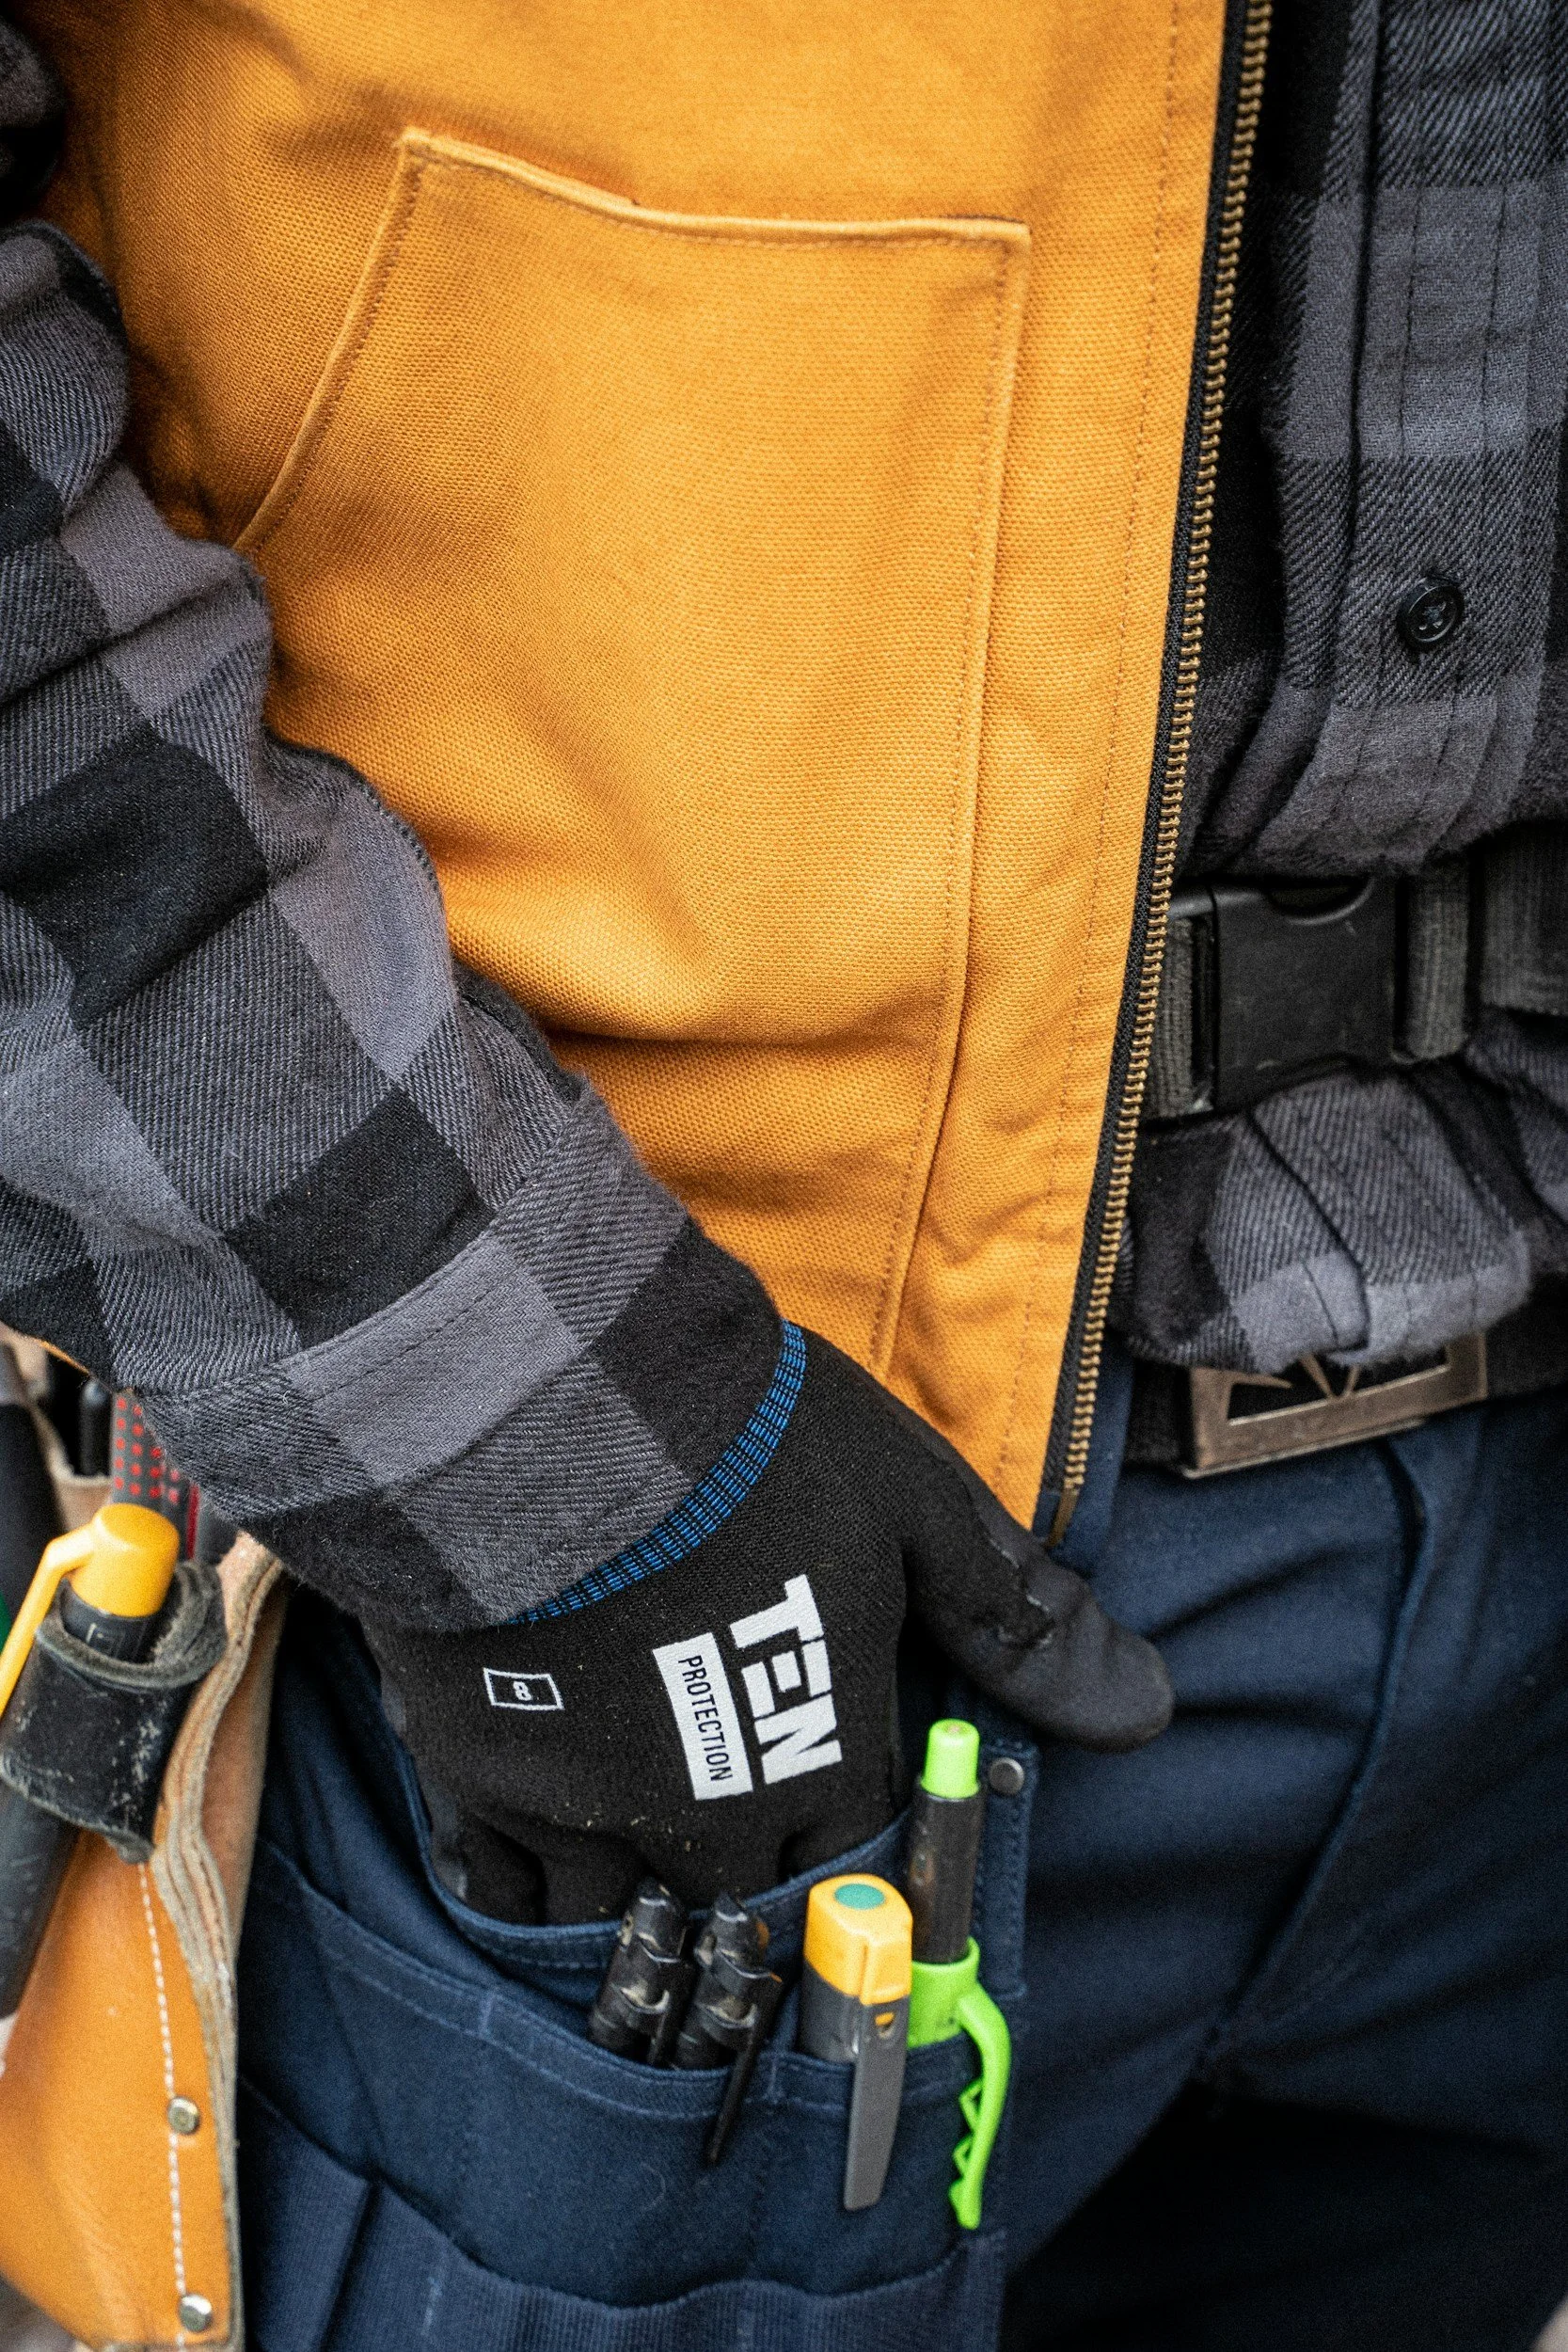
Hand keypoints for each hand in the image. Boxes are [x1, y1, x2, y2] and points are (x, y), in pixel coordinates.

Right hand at [366, 1330, 1169, 1922]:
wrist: (549, 1397)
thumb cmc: (745, 1438)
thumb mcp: (913, 1505)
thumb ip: (1014, 1620)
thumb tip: (1146, 1711)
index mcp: (823, 1750)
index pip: (856, 1854)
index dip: (852, 1856)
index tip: (831, 1851)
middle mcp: (711, 1812)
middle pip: (740, 1908)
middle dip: (745, 1902)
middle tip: (728, 1883)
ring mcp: (585, 1805)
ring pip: (617, 1921)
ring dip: (632, 1912)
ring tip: (627, 1886)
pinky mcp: (479, 1774)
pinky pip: (501, 1892)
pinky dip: (523, 1895)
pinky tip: (531, 1873)